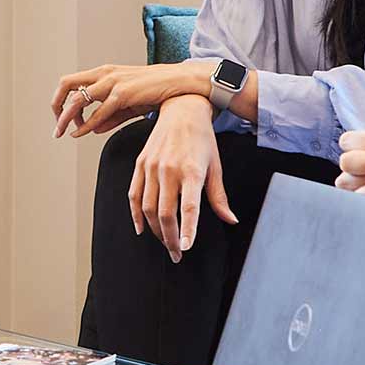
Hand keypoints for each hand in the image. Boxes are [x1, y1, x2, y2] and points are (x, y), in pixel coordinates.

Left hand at [54, 62, 203, 138]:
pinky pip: (98, 112)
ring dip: (67, 118)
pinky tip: (81, 133)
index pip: (70, 82)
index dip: (61, 101)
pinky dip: (86, 124)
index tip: (62, 119)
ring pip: (78, 99)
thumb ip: (109, 116)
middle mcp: (104, 74)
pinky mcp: (123, 93)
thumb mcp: (127, 103)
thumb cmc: (154, 91)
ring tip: (63, 133)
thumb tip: (92, 130)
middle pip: (66, 85)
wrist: (180, 85)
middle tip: (57, 126)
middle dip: (57, 106)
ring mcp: (113, 82)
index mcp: (103, 73)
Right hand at [128, 99, 235, 261]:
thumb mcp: (216, 166)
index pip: (188, 207)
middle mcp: (169, 169)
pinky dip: (136, 215)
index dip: (186, 230)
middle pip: (165, 213)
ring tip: (166, 242)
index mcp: (191, 171)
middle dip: (170, 239)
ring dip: (156, 230)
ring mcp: (152, 166)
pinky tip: (142, 228)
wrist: (182, 109)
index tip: (185, 248)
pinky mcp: (140, 164)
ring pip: (148, 208)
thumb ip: (219, 197)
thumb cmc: (202, 139)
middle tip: (177, 254)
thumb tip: (231, 220)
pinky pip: (134, 195)